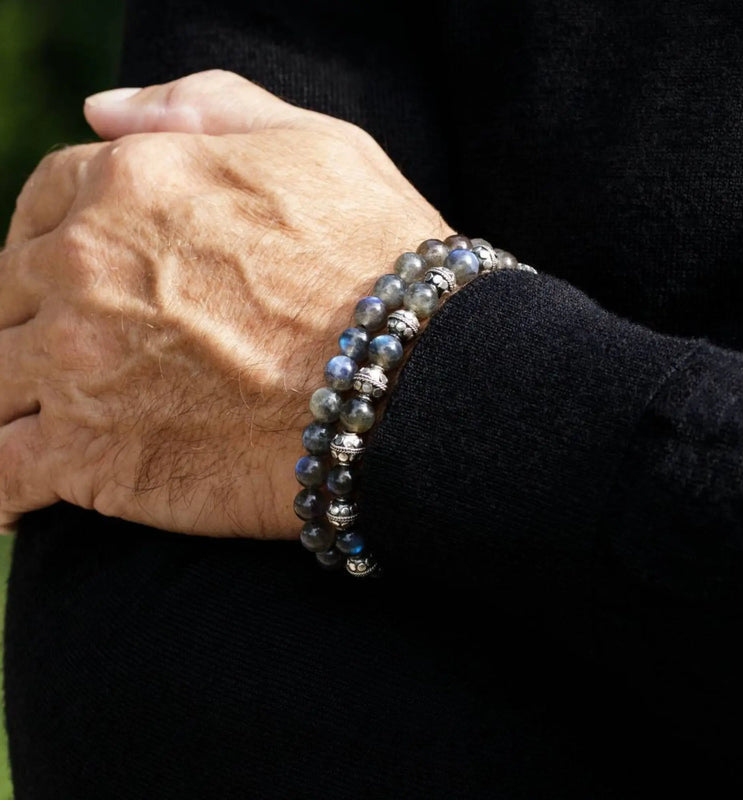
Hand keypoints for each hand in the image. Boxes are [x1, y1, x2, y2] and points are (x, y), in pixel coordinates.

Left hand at [1, 70, 452, 537]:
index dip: (55, 243)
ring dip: (15, 400)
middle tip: (78, 357)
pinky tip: (16, 500)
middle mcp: (79, 268)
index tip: (82, 281)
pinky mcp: (89, 460)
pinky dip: (0, 491)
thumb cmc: (379, 259)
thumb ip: (202, 108)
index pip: (41, 207)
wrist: (415, 379)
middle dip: (33, 322)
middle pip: (7, 298)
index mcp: (125, 185)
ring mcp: (75, 366)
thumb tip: (99, 108)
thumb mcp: (312, 143)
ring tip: (47, 424)